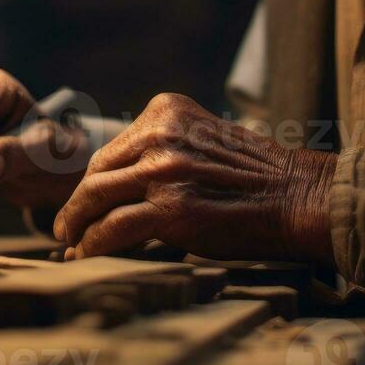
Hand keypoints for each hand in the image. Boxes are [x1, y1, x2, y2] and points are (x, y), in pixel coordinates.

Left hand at [52, 92, 336, 262]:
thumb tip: (121, 184)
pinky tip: (85, 254)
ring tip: (70, 243)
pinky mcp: (170, 207)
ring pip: (96, 198)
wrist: (298, 196)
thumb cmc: (256, 176)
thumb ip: (164, 149)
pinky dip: (92, 243)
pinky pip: (113, 227)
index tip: (83, 200)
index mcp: (166, 111)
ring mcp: (163, 169)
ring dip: (76, 225)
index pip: (113, 149)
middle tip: (66, 225)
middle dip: (78, 202)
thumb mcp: (203, 140)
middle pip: (98, 171)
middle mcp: (160, 133)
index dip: (93, 180)